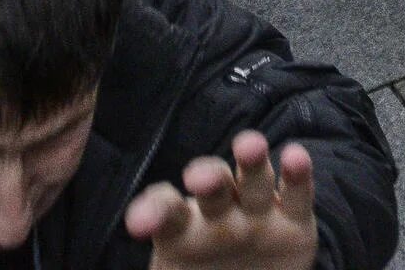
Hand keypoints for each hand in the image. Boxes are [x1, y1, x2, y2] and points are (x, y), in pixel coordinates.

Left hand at [125, 132, 316, 269]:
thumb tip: (107, 260)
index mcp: (183, 228)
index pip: (165, 209)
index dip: (151, 212)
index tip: (139, 225)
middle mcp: (219, 210)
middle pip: (210, 182)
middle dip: (205, 175)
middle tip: (196, 178)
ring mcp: (257, 210)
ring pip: (252, 176)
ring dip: (251, 158)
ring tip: (249, 146)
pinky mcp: (294, 221)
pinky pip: (297, 193)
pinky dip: (297, 173)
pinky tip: (295, 158)